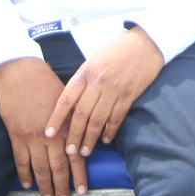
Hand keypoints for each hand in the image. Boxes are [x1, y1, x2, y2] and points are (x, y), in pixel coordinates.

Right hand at [0, 57, 86, 195]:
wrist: (21, 74)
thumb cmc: (47, 83)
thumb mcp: (69, 100)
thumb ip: (75, 119)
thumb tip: (84, 135)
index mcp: (68, 125)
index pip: (77, 156)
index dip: (80, 174)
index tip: (84, 189)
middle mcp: (52, 134)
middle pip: (59, 166)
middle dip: (63, 185)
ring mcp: (33, 137)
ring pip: (41, 167)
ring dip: (45, 185)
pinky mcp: (17, 136)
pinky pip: (21, 160)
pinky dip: (25, 173)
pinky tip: (28, 183)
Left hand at [45, 27, 163, 162]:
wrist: (145, 43)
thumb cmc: (117, 51)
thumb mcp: (94, 60)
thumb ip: (83, 80)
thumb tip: (71, 103)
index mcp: (86, 72)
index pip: (66, 99)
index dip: (56, 119)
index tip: (48, 134)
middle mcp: (98, 82)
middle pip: (81, 114)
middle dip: (74, 135)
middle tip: (69, 152)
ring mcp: (114, 89)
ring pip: (98, 119)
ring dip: (90, 138)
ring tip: (85, 152)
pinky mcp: (129, 94)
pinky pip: (117, 117)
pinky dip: (110, 131)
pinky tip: (106, 139)